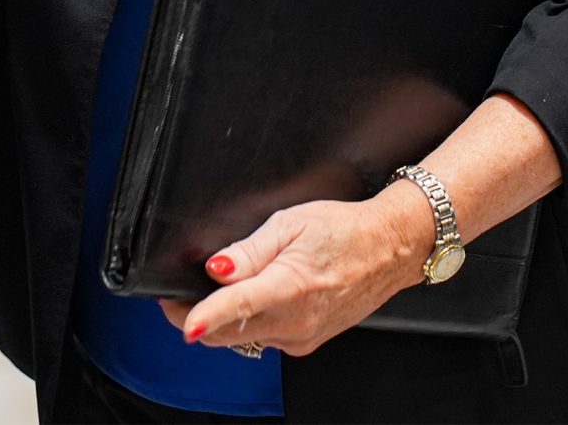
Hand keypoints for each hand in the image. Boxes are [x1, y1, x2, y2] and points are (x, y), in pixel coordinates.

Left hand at [158, 188, 434, 358]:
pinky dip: (250, 324)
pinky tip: (256, 299)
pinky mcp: (307, 342)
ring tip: (223, 290)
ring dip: (224, 322)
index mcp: (290, 286)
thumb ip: (249, 251)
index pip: (237, 307)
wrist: (389, 250)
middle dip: (199, 318)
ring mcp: (303, 336)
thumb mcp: (291, 223)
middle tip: (178, 297)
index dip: (203, 316)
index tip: (181, 323)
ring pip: (246, 338)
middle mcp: (297, 321)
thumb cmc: (345, 231)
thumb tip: (216, 269)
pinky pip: (266, 338)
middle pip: (231, 333)